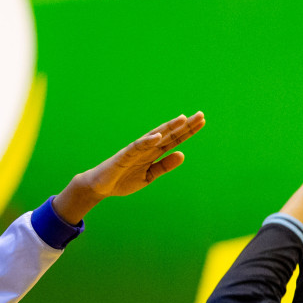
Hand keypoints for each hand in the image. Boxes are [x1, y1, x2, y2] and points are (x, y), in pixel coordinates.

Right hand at [53, 112, 205, 222]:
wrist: (100, 186)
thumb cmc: (123, 179)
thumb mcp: (149, 176)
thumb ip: (164, 166)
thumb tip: (182, 154)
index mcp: (153, 153)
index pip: (174, 140)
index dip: (188, 131)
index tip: (202, 121)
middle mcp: (147, 148)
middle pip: (168, 134)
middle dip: (184, 126)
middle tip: (201, 115)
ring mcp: (135, 150)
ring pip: (155, 136)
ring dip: (168, 128)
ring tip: (183, 119)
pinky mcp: (124, 156)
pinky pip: (136, 147)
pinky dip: (147, 141)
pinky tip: (158, 136)